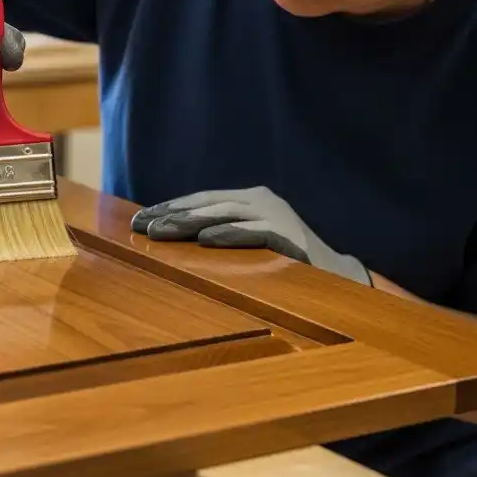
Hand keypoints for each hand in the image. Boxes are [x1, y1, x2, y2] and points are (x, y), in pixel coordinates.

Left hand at [130, 186, 371, 285]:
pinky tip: (206, 239)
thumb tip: (172, 238)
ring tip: (161, 232)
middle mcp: (262, 201)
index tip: (138, 219)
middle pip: (209, 205)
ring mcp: (278, 217)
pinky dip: (229, 234)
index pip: (203, 199)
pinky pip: (254, 233)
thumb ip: (221, 233)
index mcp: (251, 199)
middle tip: (141, 226)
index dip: (170, 207)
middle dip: (172, 215)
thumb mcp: (250, 241)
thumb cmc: (285, 261)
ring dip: (190, 223)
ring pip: (226, 215)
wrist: (338, 277)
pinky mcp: (290, 237)